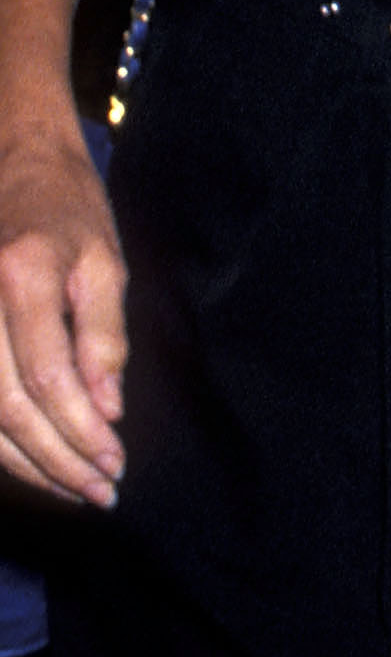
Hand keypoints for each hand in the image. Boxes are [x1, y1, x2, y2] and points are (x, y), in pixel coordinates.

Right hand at [0, 127, 126, 505]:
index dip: (80, 431)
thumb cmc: (68, 211)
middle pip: (8, 408)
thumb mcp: (104, 262)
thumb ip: (103, 336)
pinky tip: (33, 463)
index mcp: (20, 279)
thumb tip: (107, 410)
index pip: (48, 378)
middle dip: (56, 459)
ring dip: (26, 463)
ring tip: (73, 489)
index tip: (115, 464)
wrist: (12, 165)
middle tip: (100, 491)